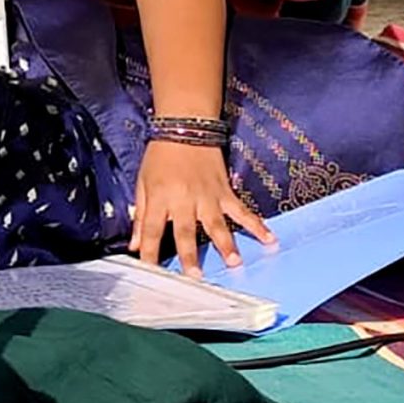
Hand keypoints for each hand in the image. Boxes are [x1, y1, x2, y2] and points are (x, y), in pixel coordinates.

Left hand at [132, 141, 273, 275]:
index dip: (149, 252)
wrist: (186, 126)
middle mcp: (184, 199)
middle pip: (185, 232)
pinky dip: (257, 224)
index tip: (149, 273)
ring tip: (235, 262)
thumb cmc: (160, 155)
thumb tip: (134, 244)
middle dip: (189, 255)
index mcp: (160, 197)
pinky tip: (269, 239)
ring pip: (217, 224)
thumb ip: (140, 214)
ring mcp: (207, 196)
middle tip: (195, 276)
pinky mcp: (224, 191)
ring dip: (226, 244)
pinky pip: (242, 210)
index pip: (151, 230)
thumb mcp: (143, 182)